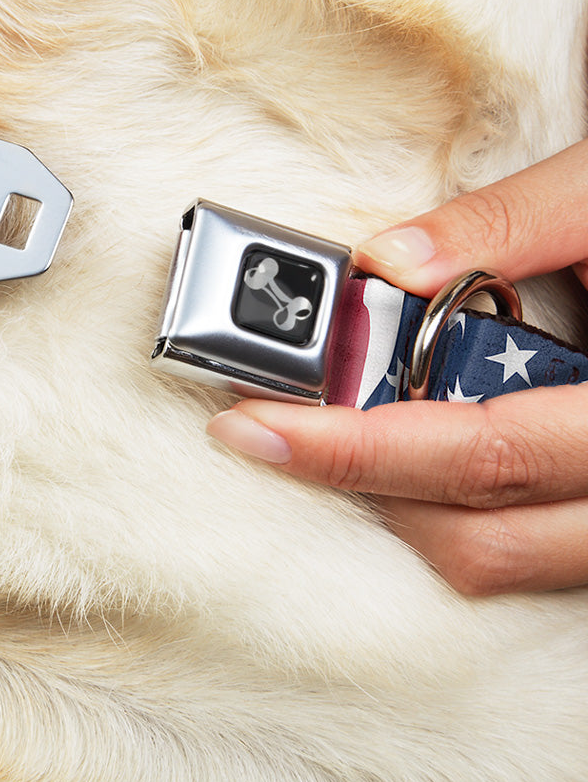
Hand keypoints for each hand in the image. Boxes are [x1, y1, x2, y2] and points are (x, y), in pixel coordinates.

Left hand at [208, 138, 587, 594]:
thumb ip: (509, 223)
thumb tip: (386, 260)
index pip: (483, 453)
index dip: (356, 448)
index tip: (254, 424)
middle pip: (480, 535)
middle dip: (358, 483)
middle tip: (270, 425)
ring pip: (501, 557)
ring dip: (402, 501)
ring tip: (333, 429)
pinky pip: (527, 546)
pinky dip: (452, 505)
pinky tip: (411, 441)